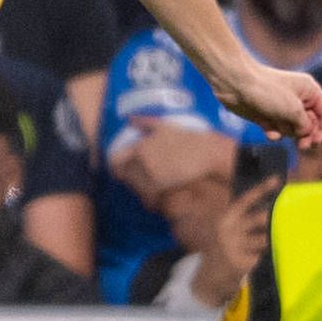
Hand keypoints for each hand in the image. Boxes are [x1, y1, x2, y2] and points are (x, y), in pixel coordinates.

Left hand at [109, 119, 234, 200]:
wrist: (207, 153)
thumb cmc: (188, 139)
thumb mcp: (165, 126)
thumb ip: (145, 122)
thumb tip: (129, 118)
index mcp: (140, 145)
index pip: (114, 160)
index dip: (116, 169)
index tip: (121, 174)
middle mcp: (141, 159)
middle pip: (125, 177)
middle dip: (132, 182)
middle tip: (141, 184)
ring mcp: (150, 173)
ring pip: (136, 188)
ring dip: (141, 192)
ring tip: (151, 194)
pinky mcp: (160, 185)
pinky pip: (148, 198)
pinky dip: (151, 201)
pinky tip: (158, 202)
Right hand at [189, 175, 279, 306]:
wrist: (208, 279)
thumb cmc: (224, 251)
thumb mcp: (228, 232)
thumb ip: (245, 220)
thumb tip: (270, 208)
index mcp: (226, 218)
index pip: (246, 200)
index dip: (262, 189)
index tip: (277, 180)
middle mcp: (228, 229)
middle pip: (259, 218)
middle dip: (274, 218)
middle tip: (288, 216)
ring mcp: (233, 246)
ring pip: (264, 239)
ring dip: (272, 240)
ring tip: (274, 243)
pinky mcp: (240, 263)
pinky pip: (262, 256)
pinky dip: (266, 257)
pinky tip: (263, 260)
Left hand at [218, 62, 321, 145]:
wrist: (236, 85)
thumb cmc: (266, 91)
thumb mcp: (294, 110)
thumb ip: (306, 126)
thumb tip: (306, 136)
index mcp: (310, 91)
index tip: (319, 141)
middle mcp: (299, 100)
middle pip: (313, 125)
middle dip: (307, 136)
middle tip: (302, 145)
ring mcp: (283, 108)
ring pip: (295, 130)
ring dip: (288, 133)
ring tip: (278, 126)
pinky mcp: (269, 116)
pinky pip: (279, 132)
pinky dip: (275, 133)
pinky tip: (267, 129)